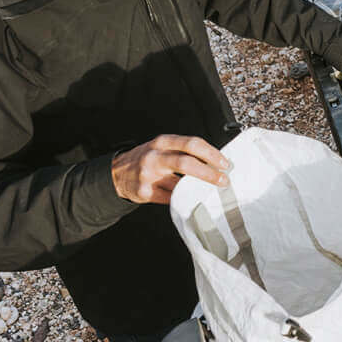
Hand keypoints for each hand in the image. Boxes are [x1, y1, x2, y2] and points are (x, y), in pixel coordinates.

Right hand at [112, 135, 230, 204]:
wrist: (117, 173)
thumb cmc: (148, 158)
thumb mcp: (162, 147)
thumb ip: (184, 151)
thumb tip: (215, 162)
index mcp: (162, 142)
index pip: (192, 144)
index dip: (211, 154)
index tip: (225, 163)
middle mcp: (154, 157)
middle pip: (186, 163)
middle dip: (209, 174)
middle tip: (223, 181)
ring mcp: (148, 176)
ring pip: (179, 184)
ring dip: (198, 189)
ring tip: (209, 190)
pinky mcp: (144, 192)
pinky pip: (170, 198)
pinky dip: (182, 199)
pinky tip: (189, 198)